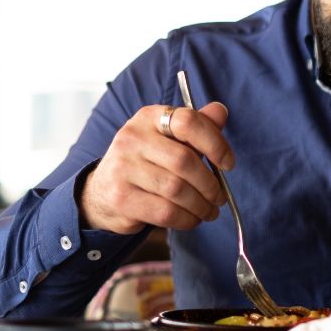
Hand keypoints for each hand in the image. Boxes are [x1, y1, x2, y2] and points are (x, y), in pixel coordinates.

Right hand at [79, 102, 233, 234]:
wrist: (102, 192)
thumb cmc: (146, 163)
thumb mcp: (169, 140)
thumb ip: (197, 126)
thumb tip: (221, 111)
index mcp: (148, 117)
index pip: (188, 122)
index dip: (215, 144)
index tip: (228, 164)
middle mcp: (132, 137)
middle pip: (185, 161)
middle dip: (210, 184)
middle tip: (219, 197)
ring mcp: (123, 167)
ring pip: (177, 189)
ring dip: (201, 205)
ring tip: (209, 211)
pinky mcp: (120, 197)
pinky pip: (165, 212)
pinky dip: (186, 219)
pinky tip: (192, 219)